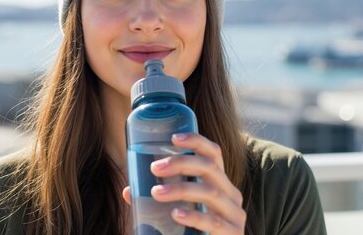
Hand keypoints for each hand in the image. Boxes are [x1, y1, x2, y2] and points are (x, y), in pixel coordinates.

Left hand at [122, 133, 245, 233]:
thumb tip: (128, 191)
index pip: (214, 154)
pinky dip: (193, 216)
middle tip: (155, 168)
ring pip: (210, 192)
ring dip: (181, 189)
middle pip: (210, 167)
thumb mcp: (181, 208)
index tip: (174, 138)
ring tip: (157, 192)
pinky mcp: (233, 233)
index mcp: (220, 183)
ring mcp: (235, 214)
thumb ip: (160, 198)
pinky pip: (213, 221)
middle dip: (181, 163)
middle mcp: (231, 194)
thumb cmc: (196, 230)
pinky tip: (177, 214)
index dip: (196, 141)